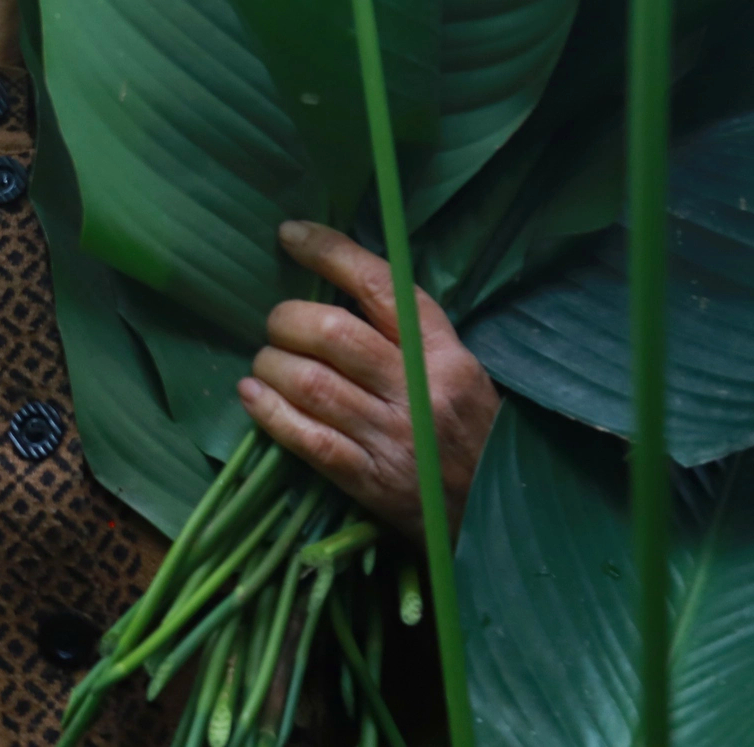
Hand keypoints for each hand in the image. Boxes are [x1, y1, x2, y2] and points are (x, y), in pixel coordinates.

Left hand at [237, 219, 499, 541]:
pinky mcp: (372, 483)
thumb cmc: (473, 437)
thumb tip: (339, 288)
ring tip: (264, 363)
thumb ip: (411, 336)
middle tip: (275, 325)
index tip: (290, 235)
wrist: (501, 519)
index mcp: (446, 354)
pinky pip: (308, 440)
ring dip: (272, 365)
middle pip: (333, 333)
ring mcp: (394, 439)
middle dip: (287, 319)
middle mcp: (420, 391)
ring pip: (312, 383)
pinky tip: (252, 396)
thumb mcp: (460, 375)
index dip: (330, 253)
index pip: (381, 285)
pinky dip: (270, 413)